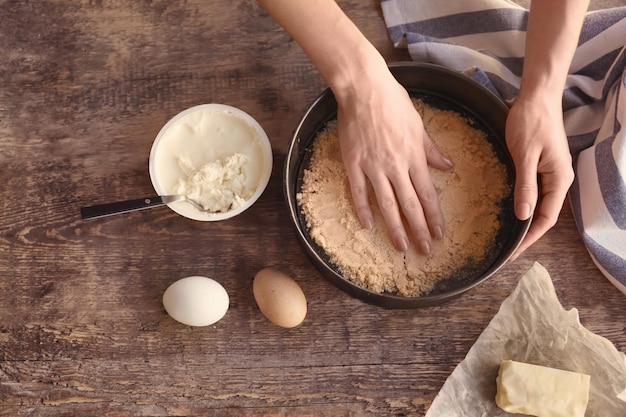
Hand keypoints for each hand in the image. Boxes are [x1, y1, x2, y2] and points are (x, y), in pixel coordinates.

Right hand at [335, 69, 453, 253]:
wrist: (364, 89)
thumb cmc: (393, 102)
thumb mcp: (418, 124)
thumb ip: (430, 150)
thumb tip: (448, 166)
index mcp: (414, 156)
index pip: (427, 194)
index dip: (434, 216)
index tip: (439, 233)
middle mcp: (396, 166)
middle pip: (410, 205)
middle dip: (419, 230)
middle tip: (425, 251)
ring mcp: (373, 167)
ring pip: (387, 204)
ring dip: (395, 228)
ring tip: (401, 246)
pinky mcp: (354, 163)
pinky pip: (359, 192)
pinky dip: (363, 210)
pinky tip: (368, 226)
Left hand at [505, 94, 574, 259]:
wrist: (537, 95)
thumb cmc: (531, 121)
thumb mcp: (525, 155)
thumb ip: (525, 186)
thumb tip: (524, 216)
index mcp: (559, 179)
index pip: (546, 218)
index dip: (529, 238)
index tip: (513, 253)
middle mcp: (558, 179)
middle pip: (544, 215)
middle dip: (527, 235)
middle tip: (507, 252)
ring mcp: (551, 172)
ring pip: (539, 204)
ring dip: (525, 221)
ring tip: (508, 238)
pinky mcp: (541, 165)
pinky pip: (534, 191)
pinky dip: (524, 204)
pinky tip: (511, 211)